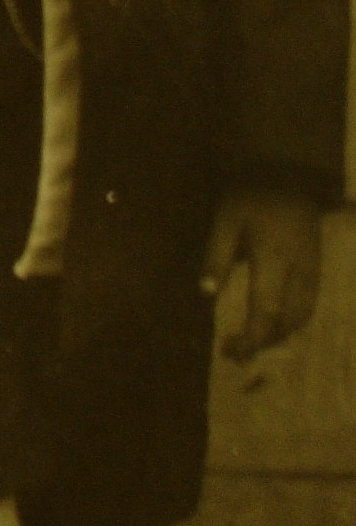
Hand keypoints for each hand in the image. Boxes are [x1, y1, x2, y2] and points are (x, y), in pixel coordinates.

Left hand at [202, 186, 324, 362]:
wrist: (290, 173)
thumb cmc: (250, 195)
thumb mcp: (224, 220)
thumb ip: (217, 257)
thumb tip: (207, 294)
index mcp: (274, 260)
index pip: (265, 311)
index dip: (251, 338)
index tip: (230, 351)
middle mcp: (300, 271)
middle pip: (288, 321)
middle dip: (264, 342)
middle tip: (235, 352)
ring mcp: (313, 269)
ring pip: (304, 315)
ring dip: (279, 334)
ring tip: (251, 341)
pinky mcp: (317, 266)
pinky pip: (310, 303)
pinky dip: (292, 320)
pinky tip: (273, 322)